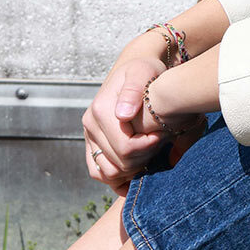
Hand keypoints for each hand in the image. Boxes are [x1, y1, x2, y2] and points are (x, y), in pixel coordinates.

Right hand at [83, 47, 171, 192]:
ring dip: (130, 171)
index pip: (125, 148)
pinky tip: (135, 172)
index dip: (148, 149)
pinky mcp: (91, 144)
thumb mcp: (143, 73)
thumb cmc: (145, 72)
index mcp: (100, 110)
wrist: (136, 71)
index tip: (161, 136)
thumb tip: (122, 115)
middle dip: (142, 160)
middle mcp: (90, 124)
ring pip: (107, 173)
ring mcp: (89, 136)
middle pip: (118, 163)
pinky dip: (116, 178)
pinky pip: (98, 172)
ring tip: (148, 156)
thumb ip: (133, 91)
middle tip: (157, 145)